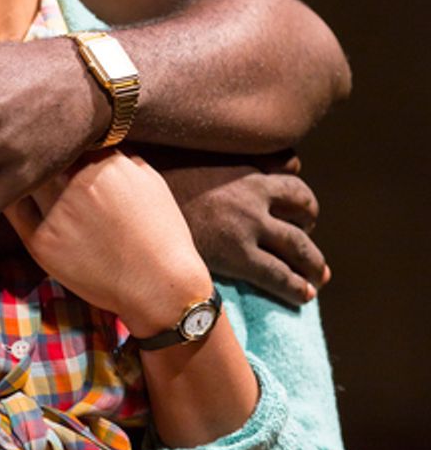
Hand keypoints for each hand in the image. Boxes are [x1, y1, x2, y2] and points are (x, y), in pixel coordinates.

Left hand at [5, 150, 212, 338]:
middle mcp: (77, 183)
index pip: (70, 137)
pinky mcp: (41, 242)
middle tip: (22, 144)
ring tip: (10, 165)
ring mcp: (57, 213)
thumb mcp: (151, 182)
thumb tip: (99, 143)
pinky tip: (6, 192)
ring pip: (25, 179)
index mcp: (105, 164)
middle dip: (37, 149)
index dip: (61, 136)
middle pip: (44, 155)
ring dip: (20, 171)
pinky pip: (14, 211)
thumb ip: (122, 157)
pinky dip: (9, 198)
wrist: (158, 285)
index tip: (55, 135)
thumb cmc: (161, 234)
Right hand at [156, 151, 327, 306]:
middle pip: (304, 208)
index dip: (298, 195)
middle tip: (311, 244)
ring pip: (299, 245)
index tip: (298, 209)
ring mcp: (248, 224)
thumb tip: (230, 155)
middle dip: (311, 228)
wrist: (132, 205)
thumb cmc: (153, 177)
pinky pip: (278, 274)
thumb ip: (218, 155)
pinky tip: (304, 296)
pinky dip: (296, 287)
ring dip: (313, 263)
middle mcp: (253, 193)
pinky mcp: (237, 255)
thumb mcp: (187, 153)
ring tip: (317, 277)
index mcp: (243, 166)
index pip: (291, 174)